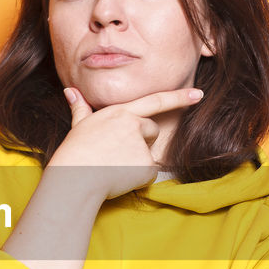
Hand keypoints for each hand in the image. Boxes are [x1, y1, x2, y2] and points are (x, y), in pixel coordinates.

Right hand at [48, 86, 202, 198]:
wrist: (74, 178)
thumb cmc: (74, 153)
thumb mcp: (79, 126)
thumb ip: (81, 107)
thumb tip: (71, 90)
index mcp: (120, 112)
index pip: (155, 100)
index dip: (178, 97)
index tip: (198, 94)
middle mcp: (134, 124)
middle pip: (151, 130)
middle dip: (141, 140)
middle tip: (115, 152)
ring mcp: (141, 145)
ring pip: (149, 153)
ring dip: (137, 159)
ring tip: (113, 165)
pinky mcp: (146, 166)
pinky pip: (148, 173)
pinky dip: (137, 177)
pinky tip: (119, 177)